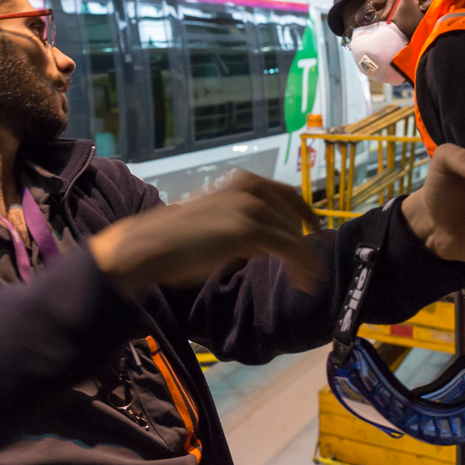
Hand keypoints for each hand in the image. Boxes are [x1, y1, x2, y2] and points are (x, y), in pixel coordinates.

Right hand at [89, 172, 320, 297]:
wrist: (149, 245)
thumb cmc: (175, 239)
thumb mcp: (215, 221)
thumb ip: (241, 223)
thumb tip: (264, 240)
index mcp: (240, 182)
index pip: (286, 194)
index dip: (305, 214)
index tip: (315, 233)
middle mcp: (248, 188)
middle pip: (294, 213)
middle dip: (306, 239)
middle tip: (311, 264)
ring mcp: (248, 207)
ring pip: (294, 233)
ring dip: (306, 258)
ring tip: (308, 280)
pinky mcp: (247, 229)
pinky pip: (289, 247)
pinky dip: (302, 265)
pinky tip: (304, 282)